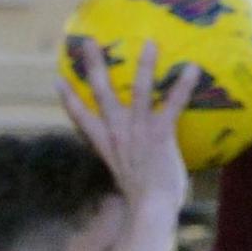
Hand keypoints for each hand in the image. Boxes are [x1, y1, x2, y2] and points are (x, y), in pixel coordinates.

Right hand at [56, 37, 197, 215]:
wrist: (149, 208)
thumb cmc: (140, 199)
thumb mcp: (125, 178)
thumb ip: (127, 162)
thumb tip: (136, 162)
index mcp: (105, 143)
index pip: (80, 117)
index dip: (68, 98)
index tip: (58, 80)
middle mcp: (117, 132)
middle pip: (100, 93)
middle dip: (94, 65)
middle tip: (89, 42)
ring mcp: (137, 130)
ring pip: (137, 91)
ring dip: (143, 66)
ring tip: (149, 43)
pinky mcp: (159, 133)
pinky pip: (172, 104)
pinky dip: (183, 86)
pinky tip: (194, 68)